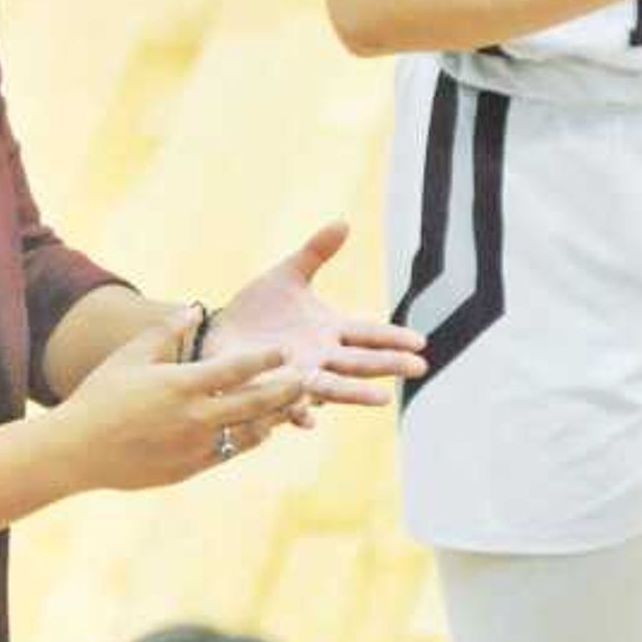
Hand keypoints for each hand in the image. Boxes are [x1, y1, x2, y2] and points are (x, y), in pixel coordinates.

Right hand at [57, 311, 311, 491]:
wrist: (76, 451)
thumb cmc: (99, 396)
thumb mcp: (130, 357)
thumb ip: (166, 332)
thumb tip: (196, 309)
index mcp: (181, 385)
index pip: (236, 368)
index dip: (266, 358)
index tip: (285, 351)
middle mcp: (194, 417)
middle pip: (255, 403)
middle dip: (285, 390)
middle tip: (308, 380)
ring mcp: (194, 447)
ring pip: (248, 433)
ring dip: (272, 419)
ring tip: (290, 407)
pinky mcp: (189, 469)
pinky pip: (229, 453)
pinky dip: (247, 440)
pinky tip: (259, 431)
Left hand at [207, 224, 425, 408]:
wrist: (221, 334)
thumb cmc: (258, 309)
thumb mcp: (288, 275)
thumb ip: (316, 252)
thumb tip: (344, 221)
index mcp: (329, 331)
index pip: (369, 334)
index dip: (394, 337)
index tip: (420, 341)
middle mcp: (320, 357)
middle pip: (360, 362)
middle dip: (388, 364)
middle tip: (419, 368)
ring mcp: (298, 376)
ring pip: (332, 387)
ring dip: (357, 394)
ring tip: (382, 400)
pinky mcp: (271, 389)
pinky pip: (286, 404)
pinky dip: (298, 413)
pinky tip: (310, 420)